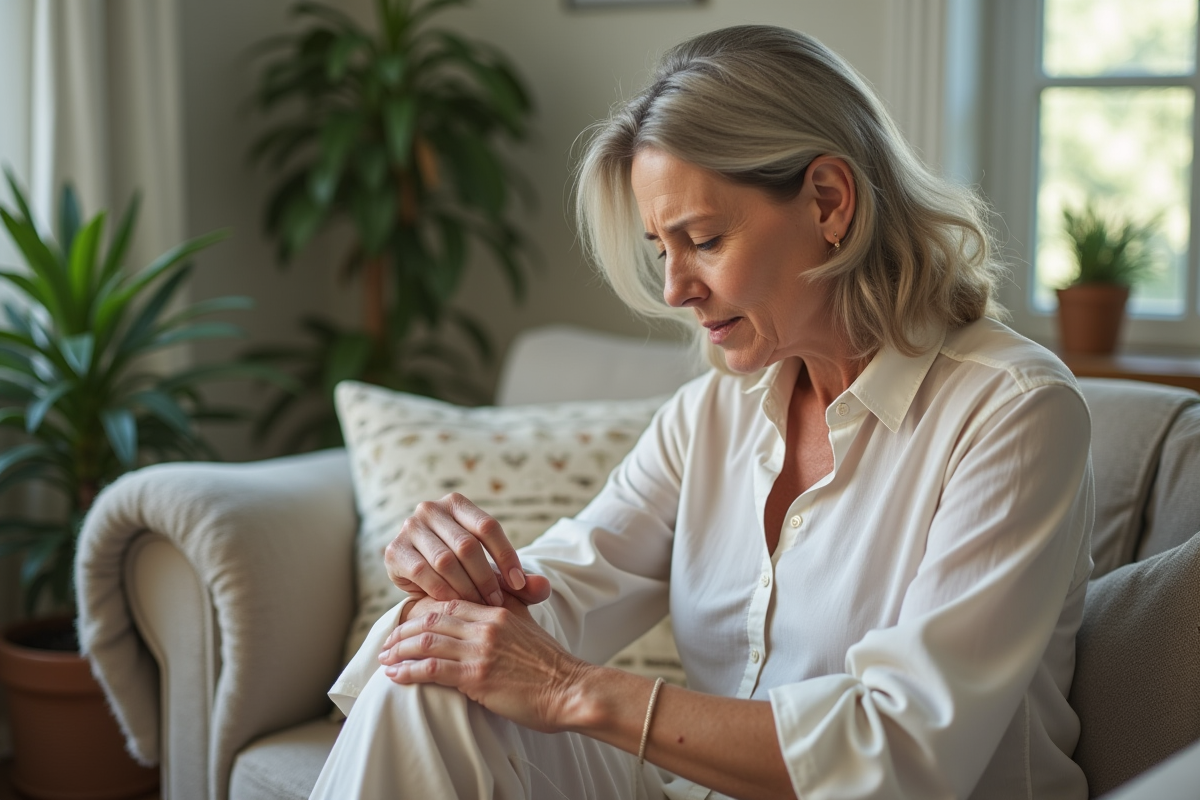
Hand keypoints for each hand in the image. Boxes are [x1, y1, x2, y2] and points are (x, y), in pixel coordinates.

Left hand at [378, 594, 593, 732]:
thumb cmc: (552, 666)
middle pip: (431, 619)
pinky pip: (432, 668)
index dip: (421, 613)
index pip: (448, 603)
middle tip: (387, 644)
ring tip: (384, 660)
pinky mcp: (477, 676)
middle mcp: (486, 625)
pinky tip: (396, 677)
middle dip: (403, 631)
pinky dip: (409, 671)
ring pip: (426, 641)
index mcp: (497, 611)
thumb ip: (510, 612)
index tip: (406, 625)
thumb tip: (493, 608)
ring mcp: (481, 649)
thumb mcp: (530, 627)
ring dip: (399, 651)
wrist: (572, 689)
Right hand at [384, 492, 550, 607]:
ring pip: (445, 560)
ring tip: (479, 606)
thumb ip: (520, 582)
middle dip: (486, 577)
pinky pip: (423, 572)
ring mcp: (409, 527)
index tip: (519, 585)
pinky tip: (454, 605)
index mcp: (457, 503)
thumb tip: (544, 588)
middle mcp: (430, 508)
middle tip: (498, 603)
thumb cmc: (464, 573)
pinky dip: (442, 590)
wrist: (422, 583)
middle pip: (467, 544)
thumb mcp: (494, 575)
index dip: (506, 556)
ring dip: (465, 587)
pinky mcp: (394, 550)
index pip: (488, 526)